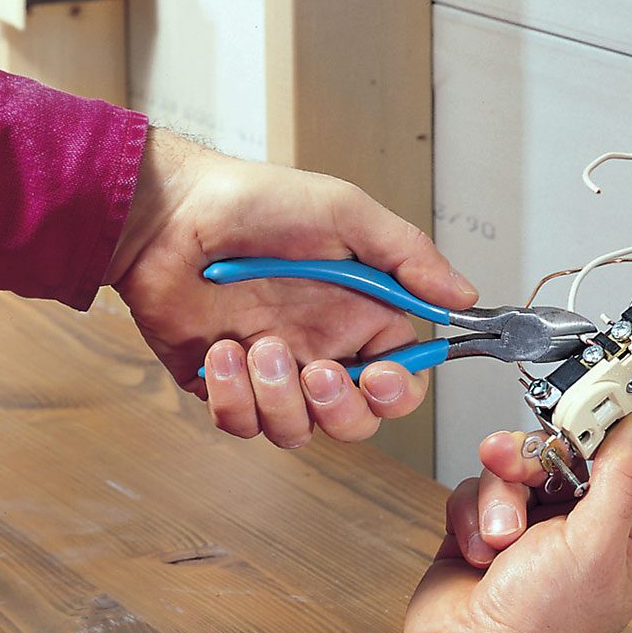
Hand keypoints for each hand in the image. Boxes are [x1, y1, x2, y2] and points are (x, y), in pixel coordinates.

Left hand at [106, 128, 477, 447]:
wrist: (167, 213)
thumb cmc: (256, 202)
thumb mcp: (346, 214)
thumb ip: (408, 257)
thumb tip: (464, 295)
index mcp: (360, 313)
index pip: (401, 378)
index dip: (398, 391)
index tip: (379, 373)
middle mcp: (321, 347)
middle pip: (357, 421)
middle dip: (340, 407)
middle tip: (318, 370)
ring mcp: (271, 370)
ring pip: (298, 431)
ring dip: (278, 396)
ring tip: (256, 344)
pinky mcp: (222, 385)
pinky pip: (240, 423)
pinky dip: (232, 394)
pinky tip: (221, 348)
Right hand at [403, 393, 631, 632]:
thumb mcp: (595, 548)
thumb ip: (622, 478)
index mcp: (627, 530)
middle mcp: (584, 520)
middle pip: (578, 443)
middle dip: (550, 446)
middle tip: (539, 450)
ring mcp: (535, 520)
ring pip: (523, 457)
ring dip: (506, 488)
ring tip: (503, 529)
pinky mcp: (490, 519)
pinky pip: (483, 481)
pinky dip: (476, 510)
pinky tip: (481, 546)